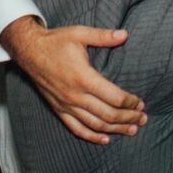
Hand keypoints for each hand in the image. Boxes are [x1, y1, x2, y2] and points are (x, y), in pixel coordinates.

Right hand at [2, 18, 145, 143]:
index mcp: (84, 78)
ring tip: (132, 130)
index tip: (141, 102)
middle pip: (108, 115)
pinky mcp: (59, 109)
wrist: (29, 51)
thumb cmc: (56, 41)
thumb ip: (103, 36)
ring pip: (95, 125)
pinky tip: (106, 139)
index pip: (114, 97)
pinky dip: (92, 136)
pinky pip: (77, 128)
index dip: (130, 102)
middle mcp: (75, 95)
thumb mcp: (80, 33)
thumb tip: (125, 34)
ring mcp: (66, 105)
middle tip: (143, 118)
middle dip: (128, 118)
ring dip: (116, 130)